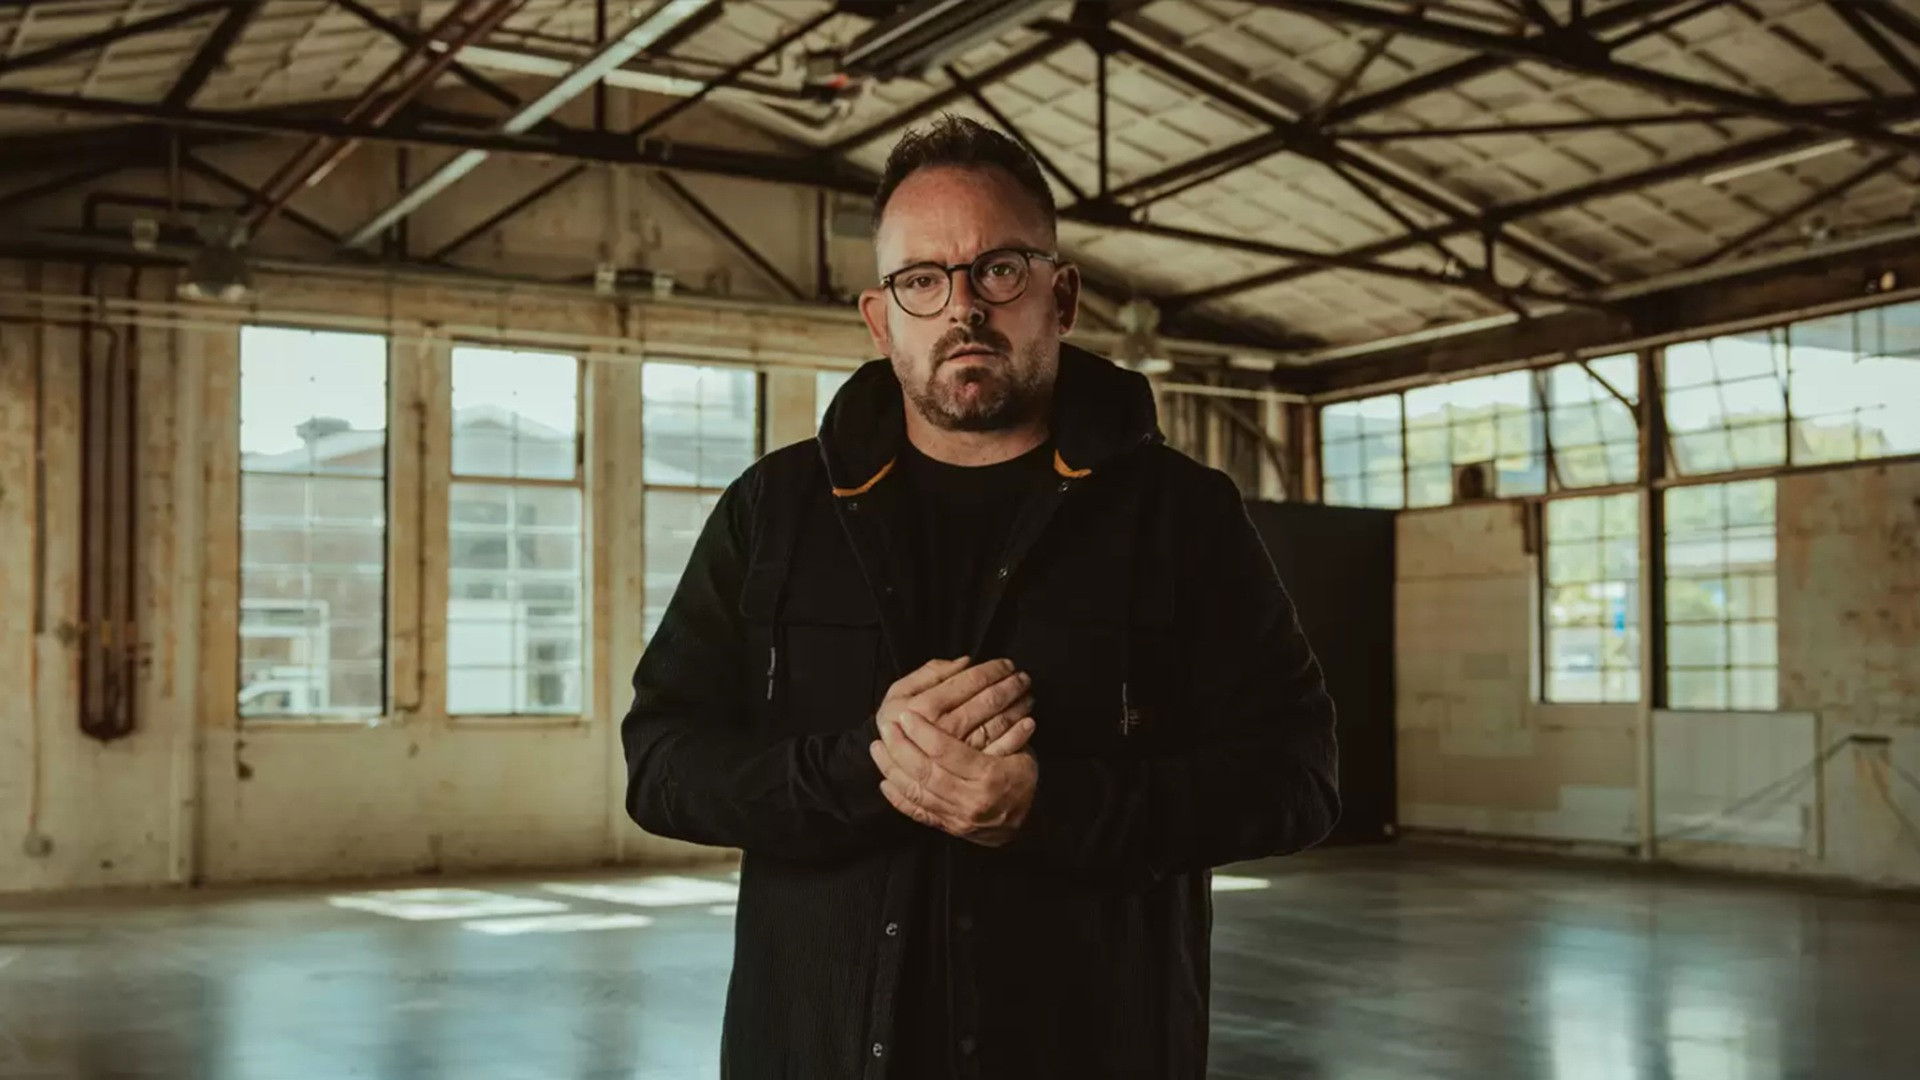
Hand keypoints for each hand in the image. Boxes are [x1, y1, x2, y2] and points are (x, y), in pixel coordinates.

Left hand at [871, 709, 1037, 847]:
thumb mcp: (1023, 754)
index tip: (908, 715)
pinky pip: (917, 813)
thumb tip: (983, 702)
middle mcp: (970, 800)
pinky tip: (884, 781)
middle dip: (901, 748)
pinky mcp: (947, 827)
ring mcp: (956, 817)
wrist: (1030, 827)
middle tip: (886, 727)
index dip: (924, 733)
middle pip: (926, 772)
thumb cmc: (1024, 782)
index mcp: (989, 777)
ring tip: (877, 748)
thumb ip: (1002, 730)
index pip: (948, 753)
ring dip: (892, 768)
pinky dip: (897, 798)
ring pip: (916, 792)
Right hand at [876, 656, 1033, 754]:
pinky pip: (999, 751)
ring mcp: (957, 753)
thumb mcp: (899, 694)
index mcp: (923, 708)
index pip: (966, 682)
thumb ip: (929, 674)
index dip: (990, 670)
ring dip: (1017, 707)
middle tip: (1023, 678)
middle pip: (985, 702)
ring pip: (996, 725)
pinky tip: (1029, 723)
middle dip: (1009, 686)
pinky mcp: (968, 773)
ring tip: (1027, 696)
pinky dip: (1018, 736)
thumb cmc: (896, 724)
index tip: (1006, 664)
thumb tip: (966, 662)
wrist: (893, 768)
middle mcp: (941, 731)